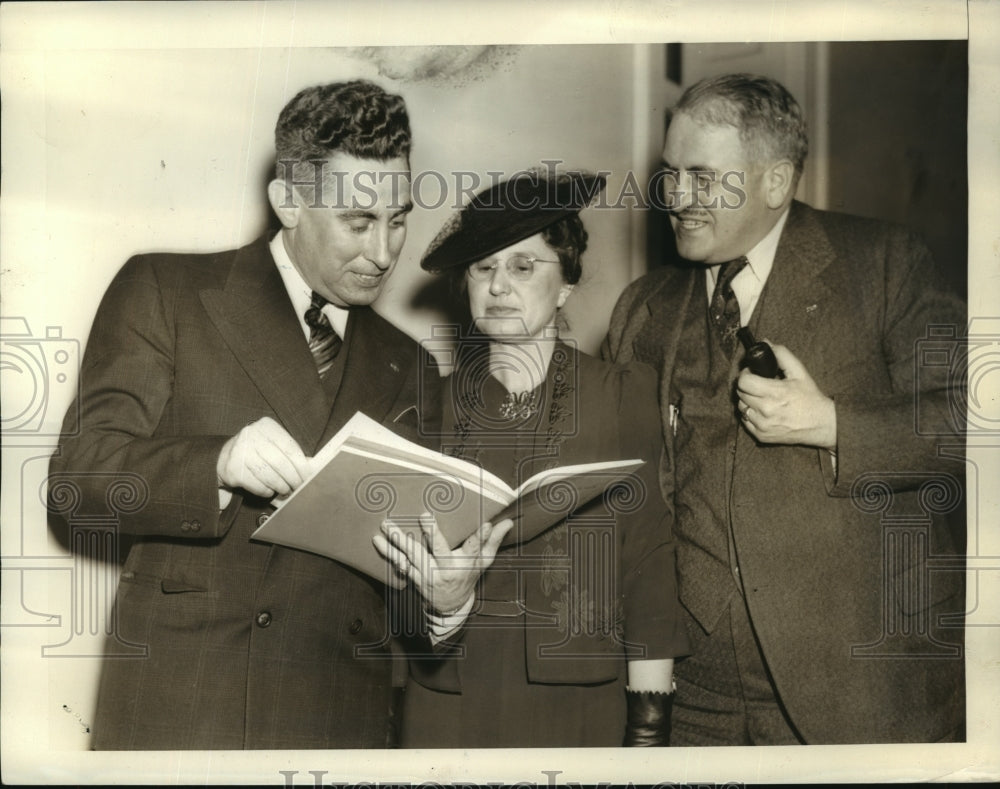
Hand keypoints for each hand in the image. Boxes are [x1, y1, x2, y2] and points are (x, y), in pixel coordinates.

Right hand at [216, 416, 310, 497]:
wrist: (225, 457)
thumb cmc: (257, 451)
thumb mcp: (273, 444)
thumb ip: (290, 453)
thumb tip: (311, 470)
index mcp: (266, 426)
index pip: (290, 448)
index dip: (302, 466)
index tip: (309, 478)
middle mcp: (251, 435)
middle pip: (280, 463)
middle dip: (293, 479)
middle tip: (298, 488)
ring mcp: (240, 451)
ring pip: (269, 475)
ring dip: (281, 486)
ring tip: (286, 490)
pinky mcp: (233, 469)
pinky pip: (257, 485)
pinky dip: (267, 491)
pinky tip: (269, 490)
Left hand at [372, 512, 513, 614]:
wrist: (450, 605)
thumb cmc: (468, 575)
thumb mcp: (483, 561)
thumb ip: (493, 541)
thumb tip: (507, 522)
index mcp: (467, 563)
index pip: (477, 548)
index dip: (483, 536)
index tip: (486, 524)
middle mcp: (448, 569)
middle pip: (440, 550)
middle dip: (433, 534)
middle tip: (425, 516)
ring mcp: (429, 575)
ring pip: (414, 556)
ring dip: (399, 541)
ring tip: (387, 526)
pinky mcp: (415, 578)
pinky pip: (400, 565)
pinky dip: (389, 554)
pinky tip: (378, 542)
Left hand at [736, 342, 836, 449]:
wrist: (821, 424)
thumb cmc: (810, 397)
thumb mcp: (799, 372)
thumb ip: (782, 355)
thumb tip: (765, 342)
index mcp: (775, 393)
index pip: (743, 381)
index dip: (745, 374)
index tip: (752, 373)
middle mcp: (766, 410)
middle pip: (740, 393)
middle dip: (747, 386)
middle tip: (757, 384)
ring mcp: (762, 425)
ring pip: (741, 407)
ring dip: (747, 401)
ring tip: (760, 398)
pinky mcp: (761, 436)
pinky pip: (745, 421)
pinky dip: (751, 415)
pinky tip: (763, 411)